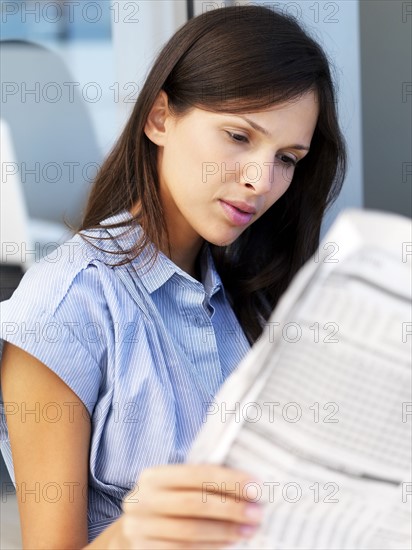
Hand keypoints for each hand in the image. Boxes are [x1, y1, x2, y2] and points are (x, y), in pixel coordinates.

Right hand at [109, 463, 263, 548]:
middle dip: (231, 508)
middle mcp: (142, 500)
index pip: (197, 474)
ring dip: (225, 532)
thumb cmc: (165, 503)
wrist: (131, 532)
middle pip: (195, 504)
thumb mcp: (174, 486)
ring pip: (191, 532)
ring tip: (249, 530)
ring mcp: (140, 529)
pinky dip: (211, 547)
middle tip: (257, 513)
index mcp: (154, 476)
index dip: (229, 480)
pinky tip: (229, 542)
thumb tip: (247, 484)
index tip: (256, 487)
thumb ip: (200, 481)